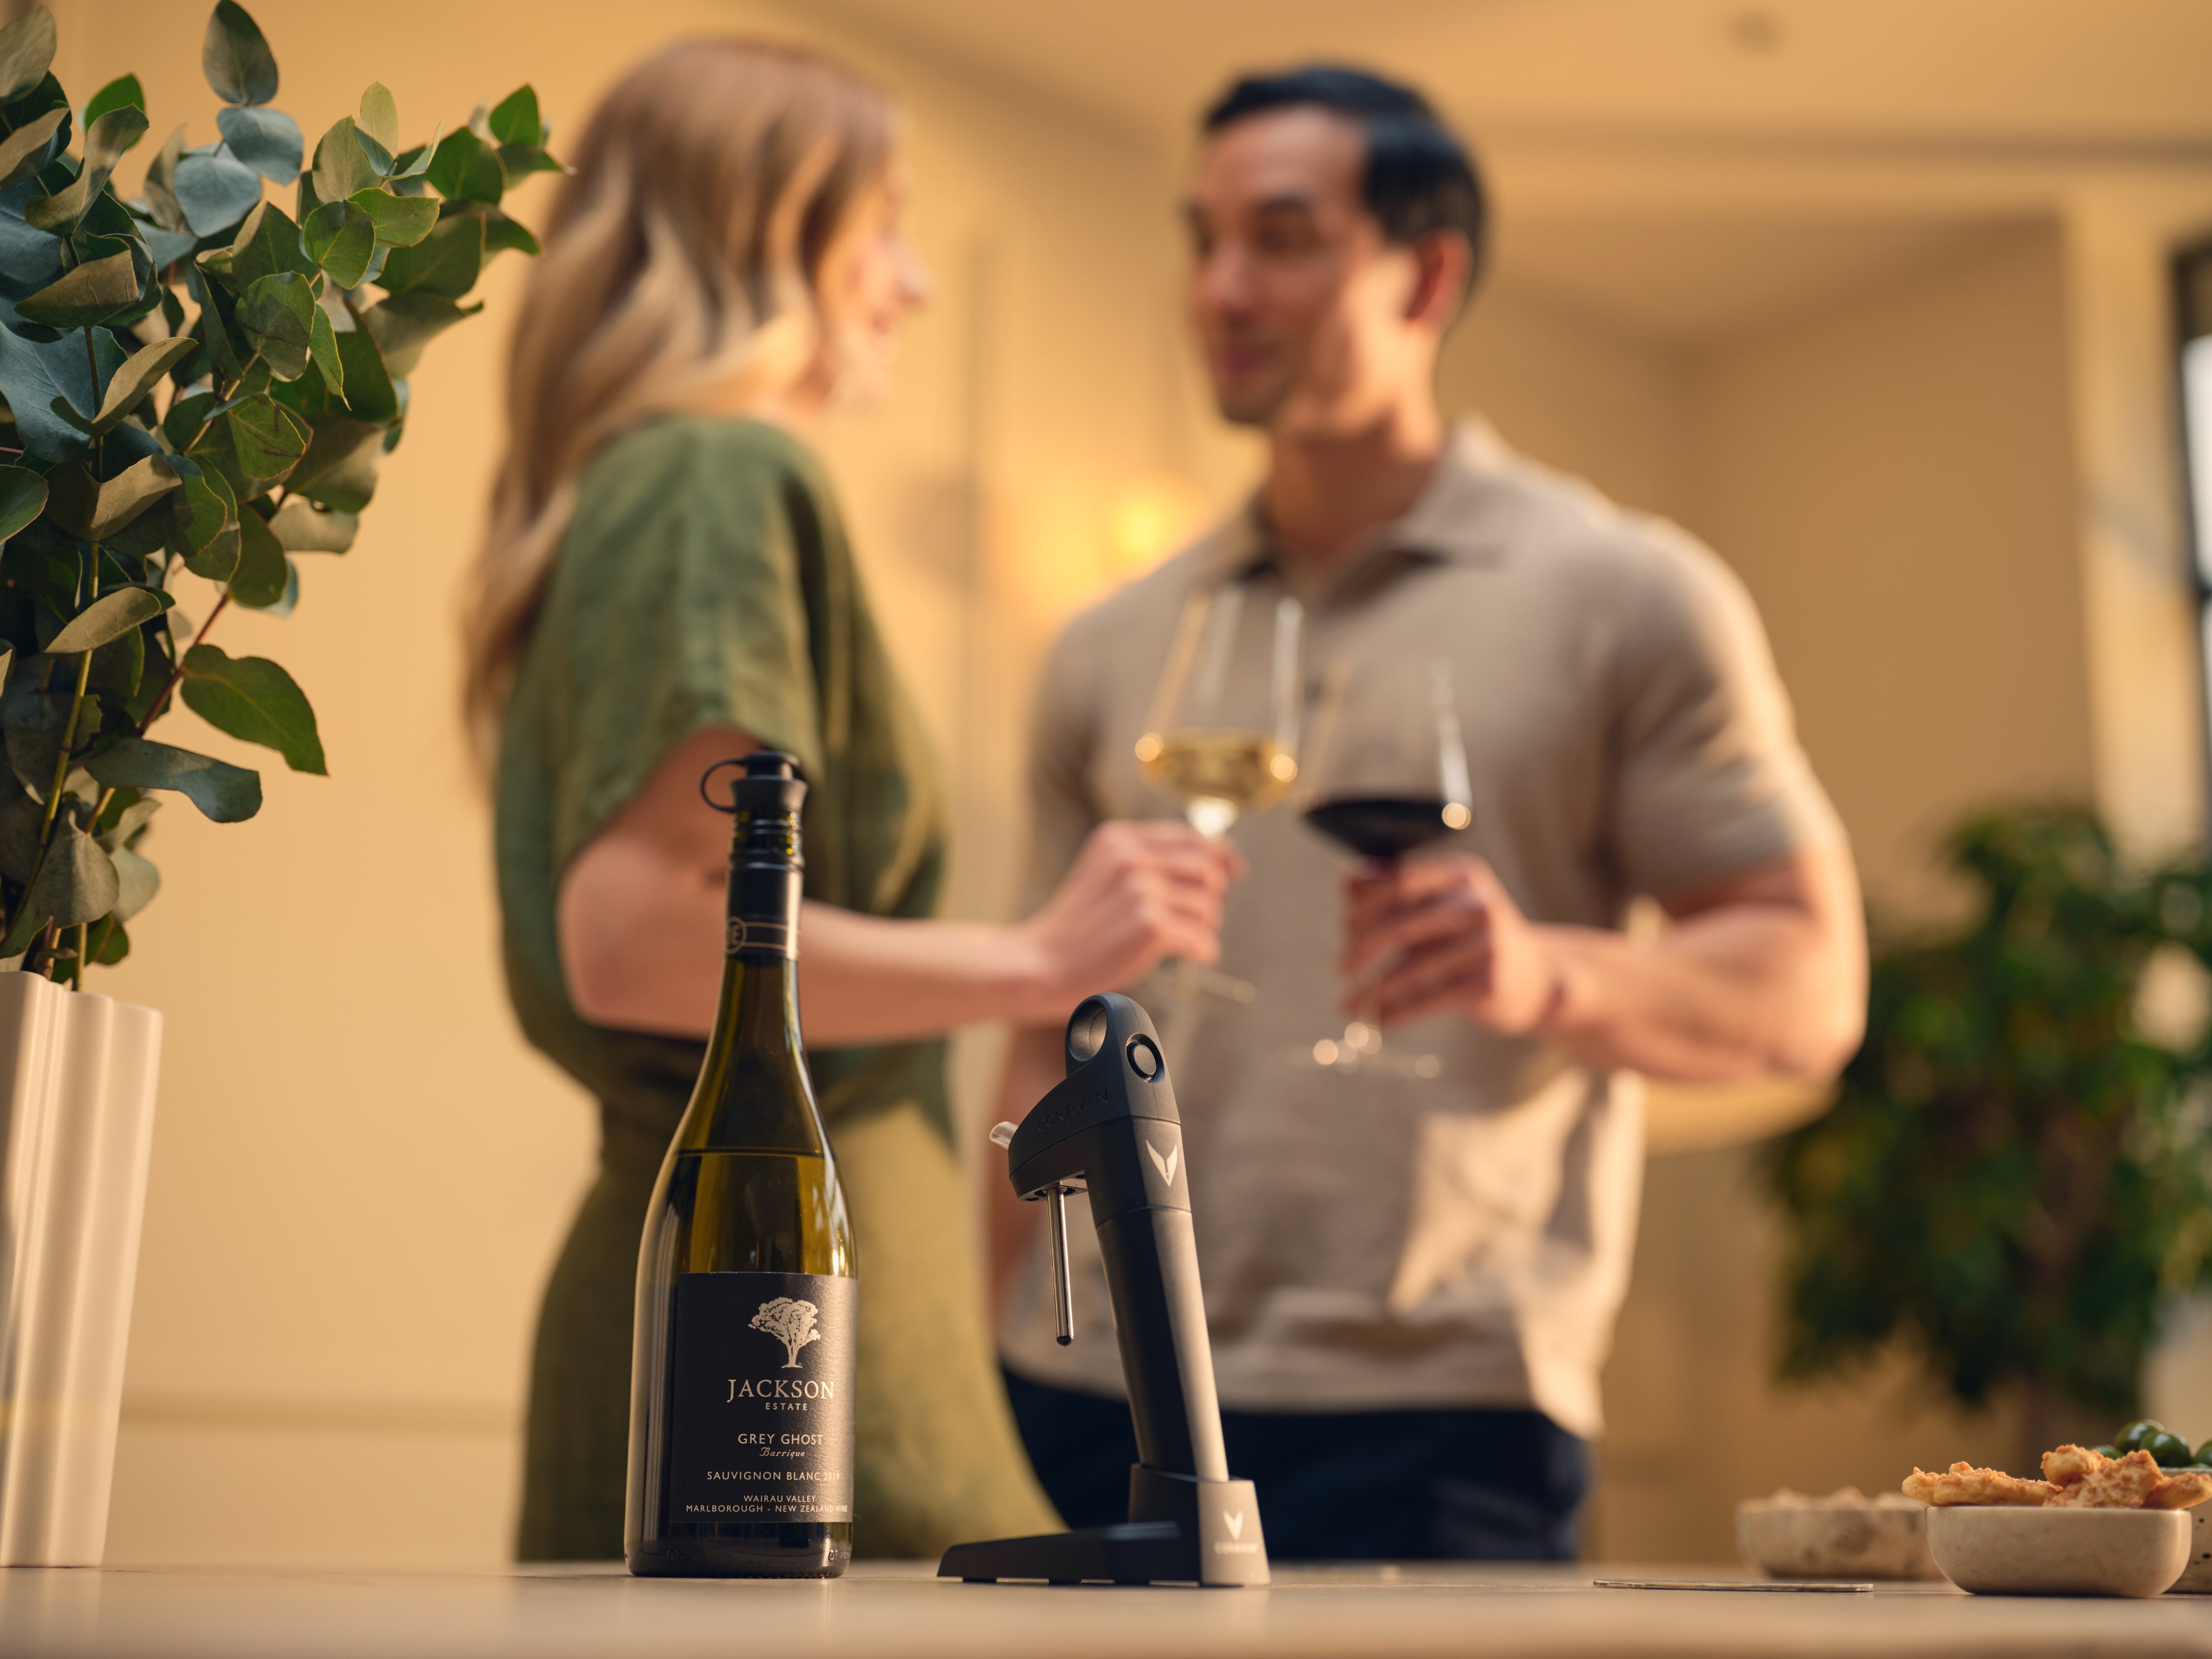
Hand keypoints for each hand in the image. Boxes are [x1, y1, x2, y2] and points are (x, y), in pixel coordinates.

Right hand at [1015, 821, 1243, 1018]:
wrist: (1037, 964)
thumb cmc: (1074, 931)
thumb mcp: (1103, 877)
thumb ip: (1145, 864)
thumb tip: (1211, 864)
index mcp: (1118, 838)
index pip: (1190, 836)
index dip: (1221, 854)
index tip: (1235, 872)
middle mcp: (1131, 856)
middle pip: (1208, 868)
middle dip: (1214, 896)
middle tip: (1202, 920)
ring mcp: (1140, 889)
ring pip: (1208, 904)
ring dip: (1207, 927)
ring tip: (1190, 941)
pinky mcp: (1149, 924)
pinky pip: (1199, 936)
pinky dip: (1203, 949)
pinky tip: (1194, 956)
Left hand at [1341, 855, 1560, 1033]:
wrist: (1535, 979)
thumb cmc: (1472, 938)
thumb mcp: (1442, 907)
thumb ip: (1398, 892)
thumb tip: (1348, 882)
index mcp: (1462, 875)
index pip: (1400, 883)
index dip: (1364, 906)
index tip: (1344, 927)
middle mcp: (1478, 905)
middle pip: (1403, 924)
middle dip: (1362, 948)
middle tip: (1341, 968)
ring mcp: (1487, 945)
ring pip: (1413, 968)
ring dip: (1374, 990)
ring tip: (1349, 1005)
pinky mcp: (1489, 984)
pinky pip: (1430, 1000)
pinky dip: (1398, 1013)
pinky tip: (1378, 1022)